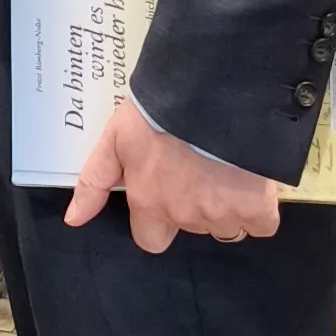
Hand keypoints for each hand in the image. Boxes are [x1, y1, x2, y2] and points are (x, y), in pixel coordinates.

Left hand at [64, 98, 283, 251]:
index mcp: (150, 204)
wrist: (213, 95)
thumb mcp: (115, 140)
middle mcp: (184, 216)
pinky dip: (260, 207)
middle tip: (200, 169)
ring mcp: (222, 214)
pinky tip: (253, 181)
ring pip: (227, 226)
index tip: (169, 195)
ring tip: (227, 170)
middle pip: (192, 227)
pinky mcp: (257, 208)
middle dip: (195, 205)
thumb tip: (73, 220)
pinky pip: (261, 224)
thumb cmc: (159, 112)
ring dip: (228, 205)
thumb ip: (94, 182)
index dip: (160, 221)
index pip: (151, 239)